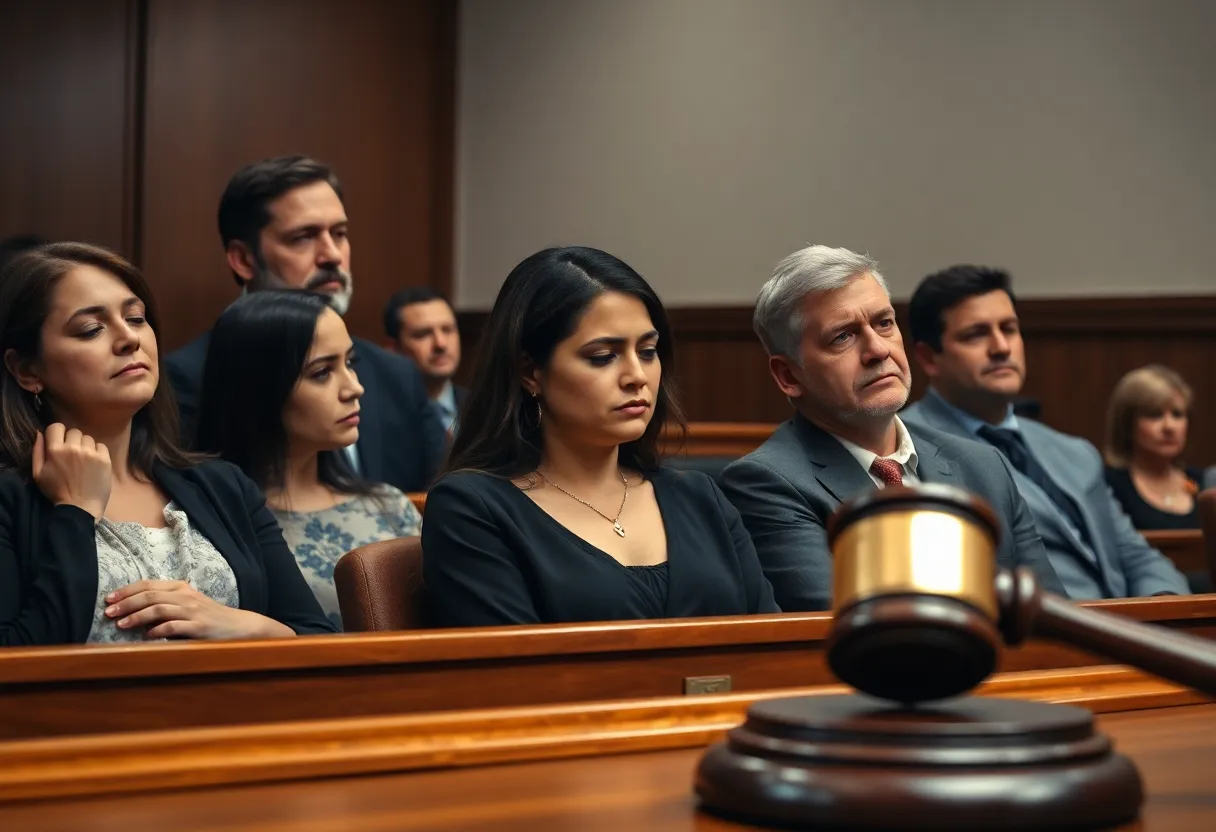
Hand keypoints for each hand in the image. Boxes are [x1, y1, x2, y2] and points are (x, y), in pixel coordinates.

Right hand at [32, 423, 111, 518]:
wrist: (80, 507)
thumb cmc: (57, 492)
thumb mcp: (38, 473)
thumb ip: (37, 451)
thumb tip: (40, 432)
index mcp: (55, 450)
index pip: (56, 426)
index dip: (57, 433)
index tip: (59, 442)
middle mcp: (74, 448)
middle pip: (74, 431)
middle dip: (72, 440)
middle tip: (72, 455)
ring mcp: (91, 453)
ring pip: (88, 438)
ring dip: (85, 446)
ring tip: (83, 460)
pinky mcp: (105, 459)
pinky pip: (101, 445)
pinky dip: (98, 452)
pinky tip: (94, 463)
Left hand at [103, 580, 293, 639]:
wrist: (239, 626)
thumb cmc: (209, 617)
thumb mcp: (188, 605)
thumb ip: (166, 604)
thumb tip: (135, 611)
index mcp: (181, 588)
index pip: (149, 584)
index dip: (127, 590)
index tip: (109, 598)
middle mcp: (186, 596)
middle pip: (150, 595)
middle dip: (126, 603)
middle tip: (108, 612)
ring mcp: (193, 611)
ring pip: (159, 609)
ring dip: (137, 616)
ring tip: (121, 624)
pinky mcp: (199, 627)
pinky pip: (174, 626)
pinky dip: (158, 630)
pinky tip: (147, 636)